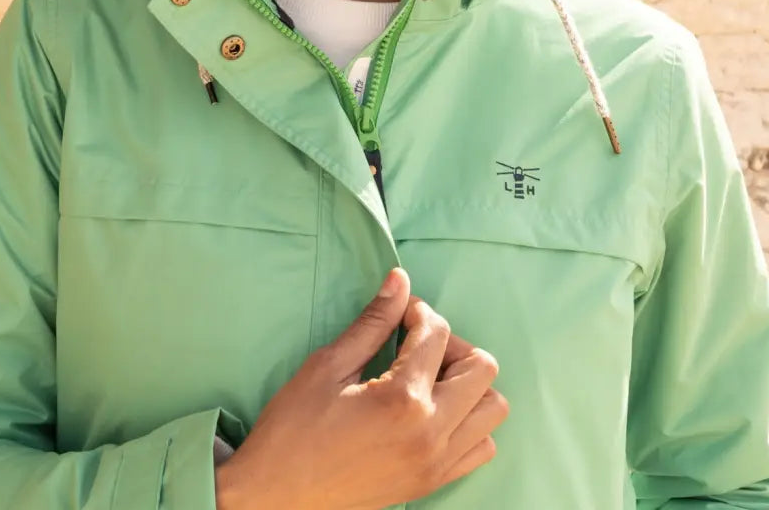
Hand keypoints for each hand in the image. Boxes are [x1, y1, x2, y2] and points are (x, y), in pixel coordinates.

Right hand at [214, 268, 507, 509]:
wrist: (276, 498)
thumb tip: (399, 279)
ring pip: (492, 408)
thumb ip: (373, 322)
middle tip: (414, 342)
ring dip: (467, 382)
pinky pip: (481, 446)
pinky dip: (469, 421)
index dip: (416, 310)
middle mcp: (432, 432)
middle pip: (481, 367)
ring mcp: (437, 462)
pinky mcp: (433, 482)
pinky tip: (433, 410)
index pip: (437, 333)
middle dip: (451, 343)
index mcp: (403, 398)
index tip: (396, 313)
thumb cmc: (294, 429)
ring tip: (427, 377)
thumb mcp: (328, 366)